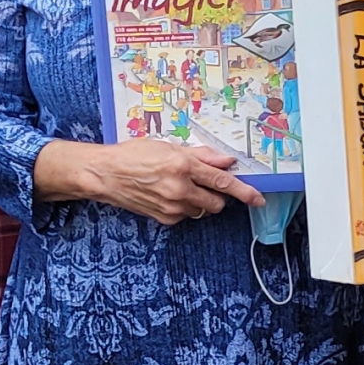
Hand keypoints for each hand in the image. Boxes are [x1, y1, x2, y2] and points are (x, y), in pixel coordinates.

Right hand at [52, 138, 261, 221]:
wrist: (105, 174)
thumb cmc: (133, 155)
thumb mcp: (168, 146)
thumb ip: (201, 155)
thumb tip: (226, 161)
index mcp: (183, 165)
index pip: (222, 181)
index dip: (244, 191)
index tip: (258, 198)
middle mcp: (180, 188)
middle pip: (216, 202)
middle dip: (216, 195)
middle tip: (203, 183)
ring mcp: (172, 206)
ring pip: (201, 210)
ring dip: (199, 201)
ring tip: (178, 186)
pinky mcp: (164, 218)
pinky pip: (185, 216)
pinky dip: (183, 207)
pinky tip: (167, 195)